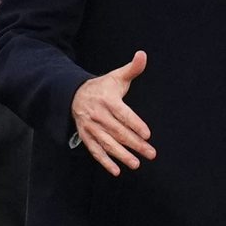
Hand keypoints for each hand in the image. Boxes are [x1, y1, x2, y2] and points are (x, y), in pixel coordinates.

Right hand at [71, 50, 155, 175]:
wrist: (74, 95)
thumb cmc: (102, 87)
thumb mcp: (116, 76)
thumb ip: (132, 68)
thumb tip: (143, 54)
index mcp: (107, 100)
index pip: (123, 114)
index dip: (135, 124)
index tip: (147, 134)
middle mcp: (98, 115)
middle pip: (118, 132)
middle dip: (135, 144)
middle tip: (151, 153)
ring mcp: (91, 127)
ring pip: (107, 144)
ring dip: (122, 156)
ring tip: (136, 164)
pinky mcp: (86, 137)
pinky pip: (95, 151)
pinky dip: (105, 162)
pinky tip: (116, 171)